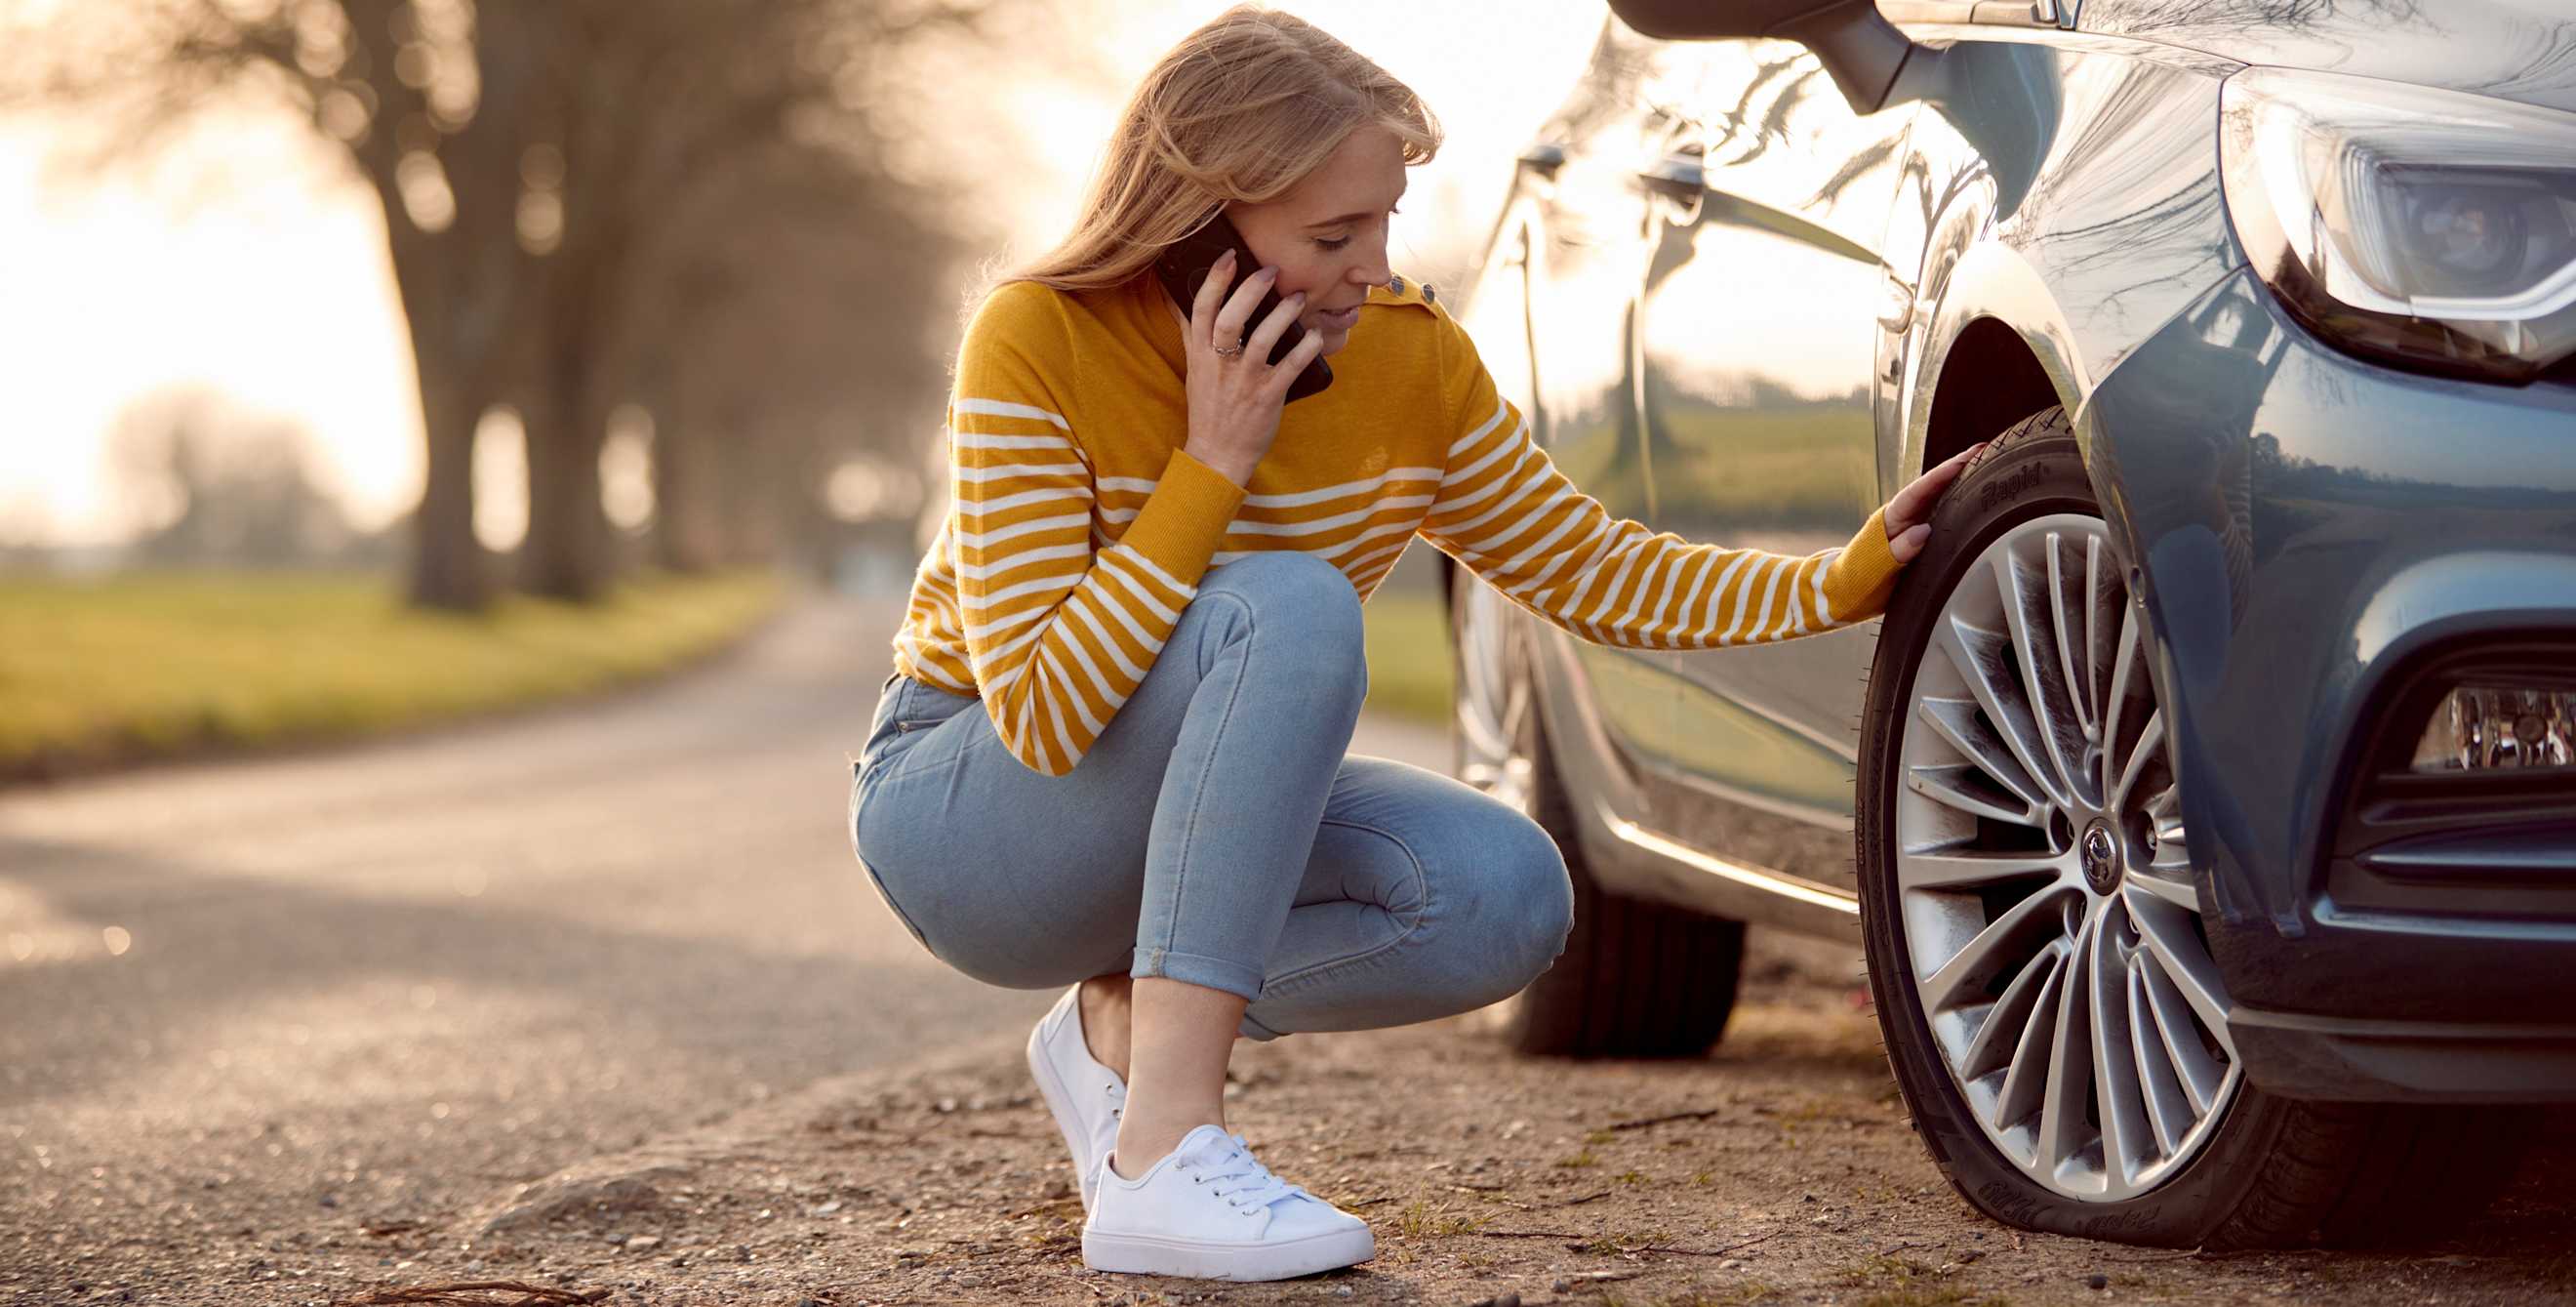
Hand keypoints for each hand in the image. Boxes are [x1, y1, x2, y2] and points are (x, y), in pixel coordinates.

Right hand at [1164, 248, 1326, 486]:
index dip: (1215, 280)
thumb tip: (1177, 301)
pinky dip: (1306, 347)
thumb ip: (1190, 335)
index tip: (1229, 257)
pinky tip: (1314, 333)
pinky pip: (1290, 367)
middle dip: (1250, 290)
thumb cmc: (1208, 409)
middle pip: (1230, 319)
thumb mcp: (1194, 369)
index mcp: (1201, 354)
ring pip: (1262, 340)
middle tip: (1270, 271)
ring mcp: (1245, 381)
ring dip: (1282, 314)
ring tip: (1297, 297)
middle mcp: (1220, 365)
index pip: (1201, 309)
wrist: (1217, 454)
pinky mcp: (1268, 397)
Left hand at [1882, 441, 1986, 564]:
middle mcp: (1911, 507)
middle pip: (1937, 481)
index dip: (1940, 474)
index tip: (1959, 463)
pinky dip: (1965, 491)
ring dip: (1965, 474)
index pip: (1920, 488)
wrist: (1872, 573)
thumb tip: (1922, 531)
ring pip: (1946, 489)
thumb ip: (1900, 548)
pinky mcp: (1933, 520)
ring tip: (1988, 458)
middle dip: (1958, 464)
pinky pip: (1951, 502)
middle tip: (1983, 449)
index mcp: (1896, 512)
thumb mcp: (1882, 559)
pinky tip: (1982, 482)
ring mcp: (1923, 512)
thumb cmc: (1875, 564)